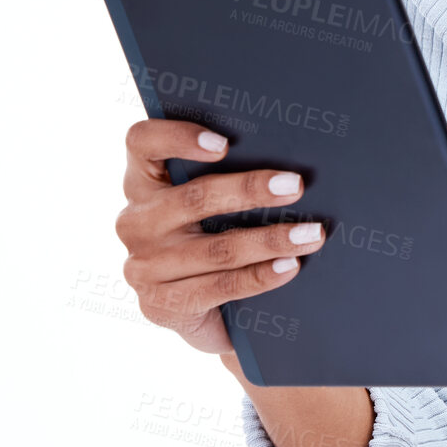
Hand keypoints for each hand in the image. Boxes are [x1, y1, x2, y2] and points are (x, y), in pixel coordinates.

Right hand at [115, 119, 326, 357]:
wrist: (197, 310)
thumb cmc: (209, 235)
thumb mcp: (206, 205)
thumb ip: (225, 177)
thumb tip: (285, 166)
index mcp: (143, 183)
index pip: (142, 143)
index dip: (176, 137)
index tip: (224, 143)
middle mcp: (136, 222)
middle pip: (194, 197)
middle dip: (250, 190)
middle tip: (294, 185)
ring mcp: (145, 267)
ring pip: (217, 248)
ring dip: (271, 239)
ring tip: (310, 234)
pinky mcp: (161, 305)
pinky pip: (220, 287)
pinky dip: (261, 276)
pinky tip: (290, 266)